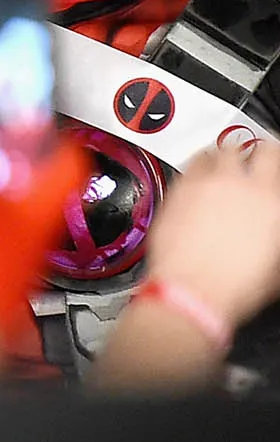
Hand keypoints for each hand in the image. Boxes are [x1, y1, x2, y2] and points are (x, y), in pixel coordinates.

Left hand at [144, 140, 279, 330]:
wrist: (191, 294)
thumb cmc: (235, 285)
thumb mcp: (275, 260)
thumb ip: (272, 230)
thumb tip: (270, 227)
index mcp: (269, 197)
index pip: (272, 154)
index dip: (269, 156)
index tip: (266, 162)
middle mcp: (235, 185)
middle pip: (238, 147)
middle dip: (240, 154)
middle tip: (240, 165)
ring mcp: (200, 187)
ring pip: (207, 154)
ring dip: (213, 159)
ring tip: (215, 170)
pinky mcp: (172, 195)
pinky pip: (184, 171)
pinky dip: (191, 172)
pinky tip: (191, 185)